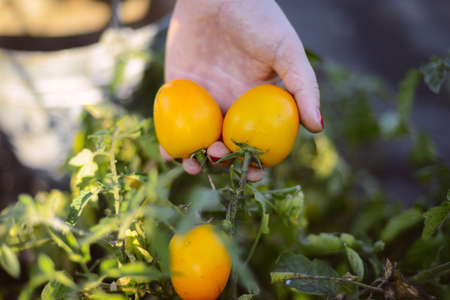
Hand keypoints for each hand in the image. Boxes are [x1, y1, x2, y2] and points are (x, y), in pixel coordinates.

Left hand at [162, 0, 321, 179]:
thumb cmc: (258, 18)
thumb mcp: (287, 50)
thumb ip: (304, 86)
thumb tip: (318, 127)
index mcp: (257, 104)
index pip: (258, 141)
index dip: (257, 163)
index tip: (252, 175)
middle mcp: (231, 106)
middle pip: (225, 147)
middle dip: (221, 164)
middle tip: (215, 161)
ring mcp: (204, 100)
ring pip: (198, 140)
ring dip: (193, 159)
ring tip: (189, 164)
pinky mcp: (178, 90)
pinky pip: (173, 122)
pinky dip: (170, 140)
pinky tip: (169, 151)